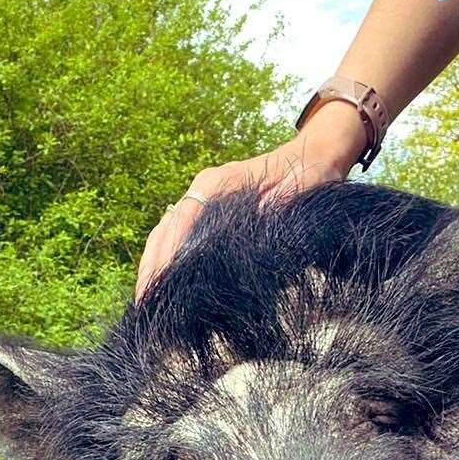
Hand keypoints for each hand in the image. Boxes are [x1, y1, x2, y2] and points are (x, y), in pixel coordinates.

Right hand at [135, 99, 368, 296]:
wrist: (315, 156)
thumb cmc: (311, 171)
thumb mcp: (306, 184)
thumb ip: (286, 199)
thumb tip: (263, 216)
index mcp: (220, 182)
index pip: (184, 217)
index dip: (169, 250)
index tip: (159, 279)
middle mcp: (205, 190)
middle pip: (166, 228)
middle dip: (152, 265)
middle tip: (143, 303)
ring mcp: (205, 202)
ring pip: (167, 234)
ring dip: (154, 266)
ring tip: (146, 302)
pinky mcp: (211, 216)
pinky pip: (180, 239)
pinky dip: (168, 262)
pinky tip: (165, 288)